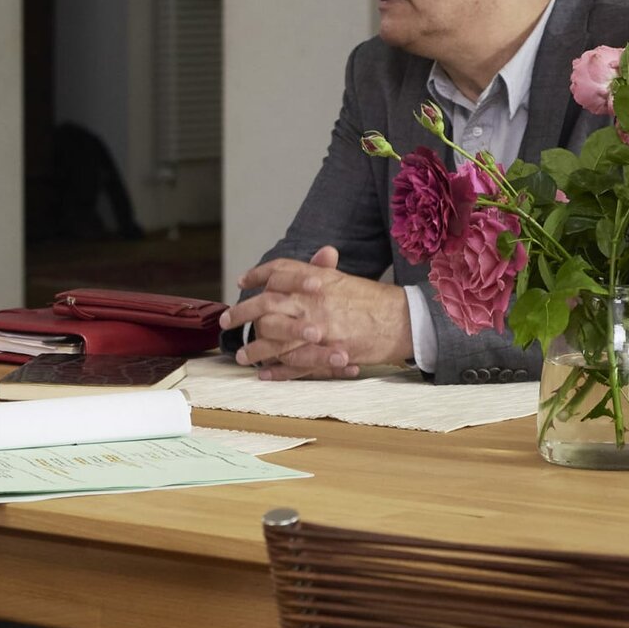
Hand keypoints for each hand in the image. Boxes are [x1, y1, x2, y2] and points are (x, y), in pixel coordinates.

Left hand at [221, 246, 412, 379]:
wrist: (401, 321)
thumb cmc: (372, 300)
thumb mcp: (343, 280)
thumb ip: (322, 269)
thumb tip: (316, 254)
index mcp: (316, 279)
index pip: (278, 271)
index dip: (257, 275)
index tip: (243, 282)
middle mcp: (312, 301)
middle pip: (266, 305)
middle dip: (242, 313)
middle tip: (227, 320)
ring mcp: (318, 329)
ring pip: (275, 339)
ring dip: (255, 348)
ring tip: (241, 356)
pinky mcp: (325, 353)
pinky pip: (294, 364)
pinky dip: (278, 371)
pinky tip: (264, 374)